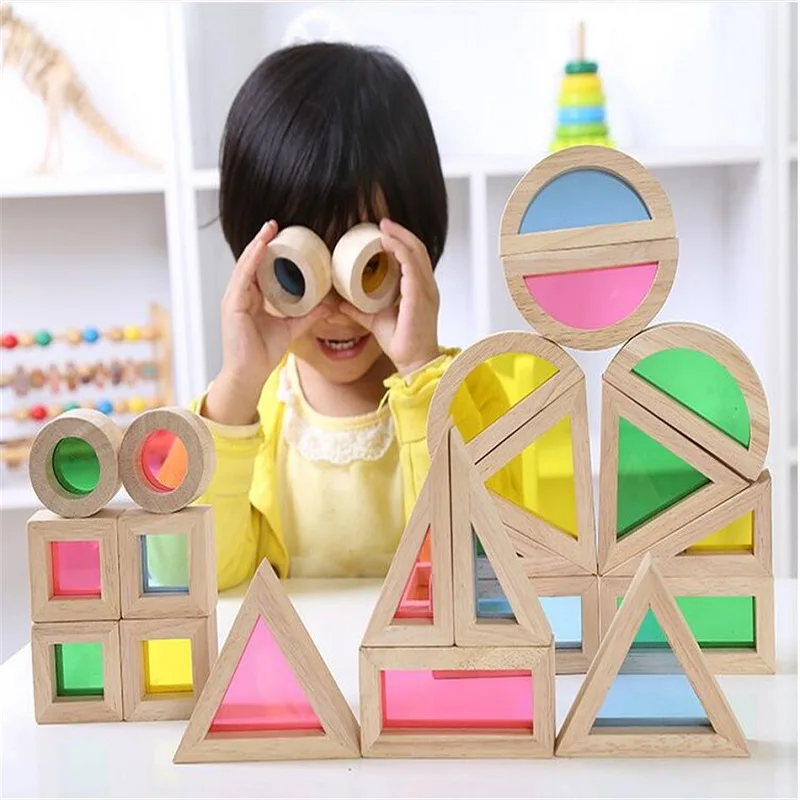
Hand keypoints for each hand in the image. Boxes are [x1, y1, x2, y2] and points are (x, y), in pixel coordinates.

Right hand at [204, 221, 326, 424]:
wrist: (249, 374)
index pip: (258, 268)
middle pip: (250, 261)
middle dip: (262, 241)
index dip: (268, 250)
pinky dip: (252, 261)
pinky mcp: (232, 305)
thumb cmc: (263, 353)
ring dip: (257, 245)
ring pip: (245, 265)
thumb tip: (331, 305)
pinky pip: (243, 277)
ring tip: (269, 229)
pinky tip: (261, 248)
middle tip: (275, 224)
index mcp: (251, 297)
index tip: (281, 235)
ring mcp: (234, 298)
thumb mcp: (292, 328)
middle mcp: (240, 294)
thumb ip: (309, 315)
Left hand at [340, 218, 439, 377]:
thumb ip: (359, 311)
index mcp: (420, 290)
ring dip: (399, 237)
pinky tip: (387, 243)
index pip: (415, 257)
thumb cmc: (402, 343)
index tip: (382, 233)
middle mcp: (427, 287)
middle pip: (418, 249)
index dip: (401, 241)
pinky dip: (400, 250)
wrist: (413, 362)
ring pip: (416, 252)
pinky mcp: (420, 295)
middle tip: (381, 223)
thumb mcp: (375, 321)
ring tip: (383, 228)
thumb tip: (340, 303)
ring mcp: (426, 290)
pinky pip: (412, 265)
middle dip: (400, 233)